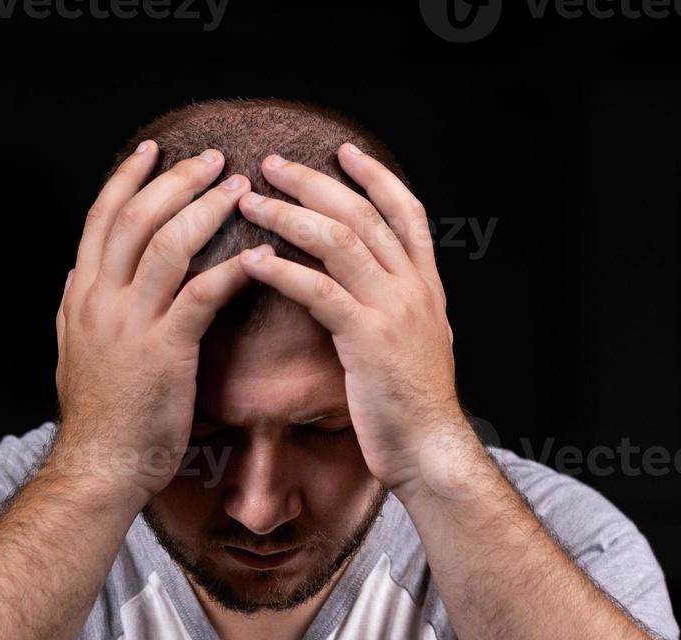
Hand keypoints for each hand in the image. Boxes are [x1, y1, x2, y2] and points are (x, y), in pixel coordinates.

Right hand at [52, 141, 258, 503]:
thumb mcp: (74, 352)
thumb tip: (76, 274)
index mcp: (82, 296)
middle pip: (136, 218)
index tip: (152, 149)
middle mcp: (100, 300)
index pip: (102, 219)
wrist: (99, 467)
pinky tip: (257, 254)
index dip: (127, 179)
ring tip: (240, 188)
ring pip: (167, 245)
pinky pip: (200, 295)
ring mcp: (131, 324)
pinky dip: (229, 269)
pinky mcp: (164, 352)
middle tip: (213, 158)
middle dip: (176, 180)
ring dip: (206, 210)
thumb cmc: (99, 417)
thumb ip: (77, 309)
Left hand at [235, 144, 482, 501]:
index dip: (374, 177)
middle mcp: (412, 287)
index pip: (405, 211)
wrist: (430, 448)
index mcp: (425, 285)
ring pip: (338, 241)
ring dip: (288, 216)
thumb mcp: (417, 342)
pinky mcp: (367, 339)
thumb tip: (375, 288)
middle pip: (361, 214)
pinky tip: (252, 261)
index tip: (343, 150)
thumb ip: (397, 308)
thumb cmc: (414, 405)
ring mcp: (392, 309)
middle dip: (314, 184)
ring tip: (250, 203)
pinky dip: (283, 270)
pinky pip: (319, 290)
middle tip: (272, 165)